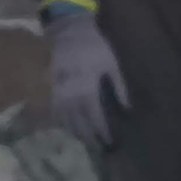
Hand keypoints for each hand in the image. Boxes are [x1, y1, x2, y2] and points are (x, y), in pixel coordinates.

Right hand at [47, 12, 128, 151]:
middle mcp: (71, 97)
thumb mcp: (112, 63)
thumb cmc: (95, 47)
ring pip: (67, 122)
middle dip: (91, 138)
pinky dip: (65, 124)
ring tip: (89, 141)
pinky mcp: (52, 91)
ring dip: (78, 134)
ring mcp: (58, 95)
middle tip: (101, 147)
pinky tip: (73, 127)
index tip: (112, 142)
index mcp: (87, 90)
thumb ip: (120, 87)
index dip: (104, 132)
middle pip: (80, 125)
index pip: (96, 119)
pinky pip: (57, 113)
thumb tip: (129, 109)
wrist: (69, 32)